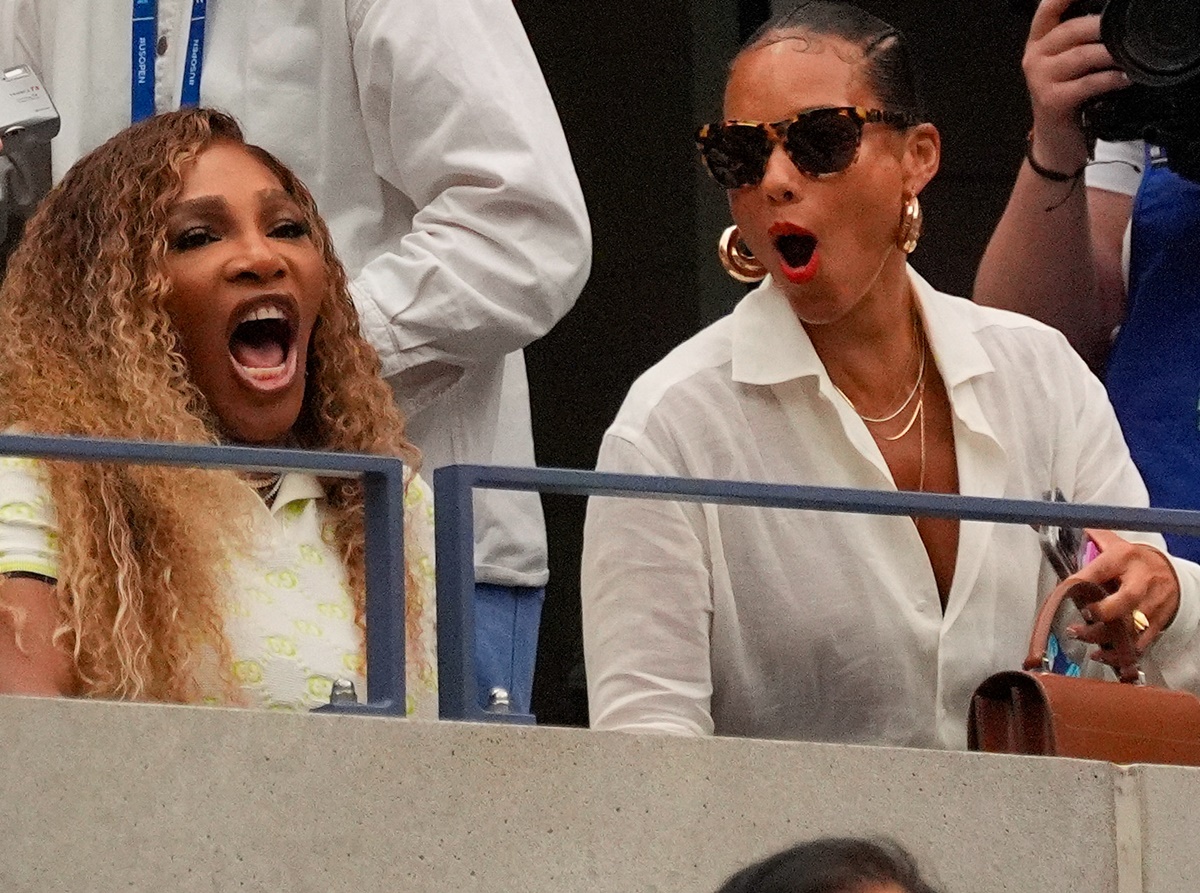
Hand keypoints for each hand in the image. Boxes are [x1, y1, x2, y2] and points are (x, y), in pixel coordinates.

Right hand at [1024, 0, 1128, 169]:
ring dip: (1110, 54)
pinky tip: (1124, 79)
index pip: (1048, 9)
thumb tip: (1111, 19)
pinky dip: (1110, 80)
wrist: (1056, 140)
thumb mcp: (1068, 63)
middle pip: (1070, 29)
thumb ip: (1080, 40)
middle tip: (1125, 29)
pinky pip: (1087, 83)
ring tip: (1129, 55)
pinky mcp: (1051, 100)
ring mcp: (1040, 79)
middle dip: (1102, 26)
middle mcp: (1034, 57)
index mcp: (1038, 42)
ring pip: (1081, 55)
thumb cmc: (1068, 96)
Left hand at [1066, 528, 1179, 656]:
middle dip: (1103, 612)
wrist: (1167, 571)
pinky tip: (1102, 653)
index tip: (1065, 591)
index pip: (1102, 568)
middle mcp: (1140, 581)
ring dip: (1105, 636)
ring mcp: (1151, 603)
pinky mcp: (1157, 622)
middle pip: (1126, 599)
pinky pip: (1140, 642)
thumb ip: (1089, 539)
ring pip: (1132, 626)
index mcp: (1124, 558)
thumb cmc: (1132, 559)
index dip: (1081, 581)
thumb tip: (1058, 525)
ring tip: (1083, 638)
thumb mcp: (1113, 543)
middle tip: (1084, 616)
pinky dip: (1120, 652)